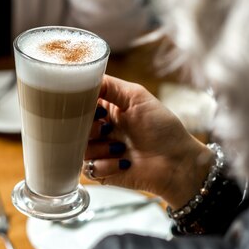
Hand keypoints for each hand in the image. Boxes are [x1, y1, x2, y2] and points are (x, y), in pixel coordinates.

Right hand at [84, 75, 213, 208]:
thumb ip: (109, 85)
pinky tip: (124, 163)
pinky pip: (89, 168)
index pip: (78, 104)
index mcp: (105, 109)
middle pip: (72, 127)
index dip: (78, 105)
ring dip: (100, 148)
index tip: (87, 106)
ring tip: (121, 147)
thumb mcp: (136, 96)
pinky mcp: (101, 172)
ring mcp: (100, 151)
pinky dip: (106, 165)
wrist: (176, 161)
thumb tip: (83, 77)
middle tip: (107, 128)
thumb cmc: (162, 127)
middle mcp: (99, 129)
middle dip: (88, 128)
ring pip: (79, 148)